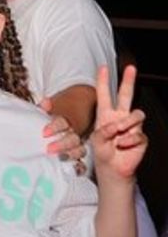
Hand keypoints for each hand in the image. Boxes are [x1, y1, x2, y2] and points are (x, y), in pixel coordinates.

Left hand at [39, 103, 84, 173]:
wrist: (82, 104)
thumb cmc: (61, 107)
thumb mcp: (52, 104)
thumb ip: (46, 106)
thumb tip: (45, 104)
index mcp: (66, 120)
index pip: (62, 123)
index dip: (55, 127)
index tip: (44, 133)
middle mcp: (74, 132)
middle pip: (72, 139)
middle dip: (62, 145)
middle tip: (49, 149)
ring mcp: (78, 143)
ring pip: (80, 150)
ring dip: (71, 155)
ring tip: (61, 158)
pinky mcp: (78, 153)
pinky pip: (83, 162)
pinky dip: (80, 167)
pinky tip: (75, 170)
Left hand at [90, 66, 146, 181]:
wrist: (113, 169)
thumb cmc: (102, 152)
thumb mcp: (96, 140)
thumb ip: (103, 131)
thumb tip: (115, 126)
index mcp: (105, 114)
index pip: (104, 94)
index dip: (103, 81)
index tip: (103, 67)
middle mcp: (120, 117)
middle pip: (126, 95)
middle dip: (128, 81)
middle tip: (131, 68)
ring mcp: (131, 126)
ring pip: (137, 114)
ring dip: (127, 122)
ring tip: (118, 131)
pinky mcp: (140, 137)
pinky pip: (138, 134)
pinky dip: (129, 140)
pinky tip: (122, 145)